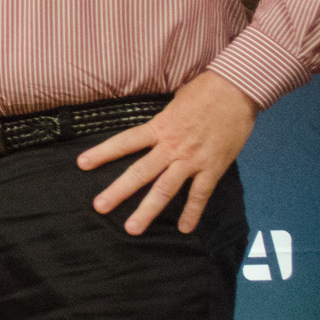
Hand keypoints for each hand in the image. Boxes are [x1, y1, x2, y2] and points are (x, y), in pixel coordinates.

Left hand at [76, 72, 256, 234]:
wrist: (237, 90)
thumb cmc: (205, 91)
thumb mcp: (174, 102)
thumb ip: (162, 121)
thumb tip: (155, 129)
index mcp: (159, 127)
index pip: (125, 142)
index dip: (102, 153)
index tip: (82, 164)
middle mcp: (172, 146)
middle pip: (140, 172)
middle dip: (118, 191)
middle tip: (99, 207)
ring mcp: (192, 159)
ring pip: (165, 189)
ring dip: (148, 210)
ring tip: (132, 228)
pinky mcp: (213, 167)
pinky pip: (200, 194)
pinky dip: (192, 212)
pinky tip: (184, 229)